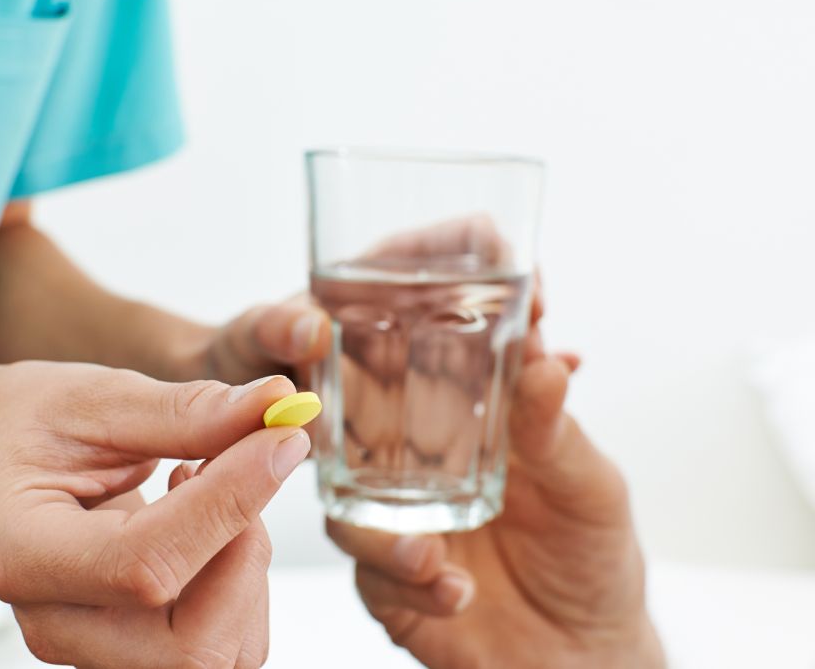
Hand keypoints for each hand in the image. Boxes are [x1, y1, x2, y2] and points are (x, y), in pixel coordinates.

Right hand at [0, 363, 306, 667]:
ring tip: (218, 484)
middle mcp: (55, 624)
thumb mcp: (97, 398)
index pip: (145, 566)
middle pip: (189, 647)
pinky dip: (244, 583)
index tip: (279, 440)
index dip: (228, 505)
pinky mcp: (134, 648)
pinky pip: (223, 646)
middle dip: (245, 554)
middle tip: (241, 466)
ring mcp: (94, 649)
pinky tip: (213, 522)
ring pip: (217, 655)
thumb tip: (276, 404)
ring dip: (249, 567)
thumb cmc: (35, 425)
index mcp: (23, 555)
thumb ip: (184, 410)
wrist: (0, 459)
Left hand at [190, 215, 518, 387]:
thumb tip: (308, 329)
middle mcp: (408, 312)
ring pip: (489, 347)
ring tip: (556, 372)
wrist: (225, 410)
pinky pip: (470, 401)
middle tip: (545, 337)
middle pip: (488, 293)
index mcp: (376, 273)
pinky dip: (506, 403)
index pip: (453, 238)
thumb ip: (270, 328)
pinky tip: (538, 414)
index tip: (521, 273)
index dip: (493, 246)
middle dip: (526, 307)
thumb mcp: (247, 336)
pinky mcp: (417, 411)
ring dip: (526, 355)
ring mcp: (418, 362)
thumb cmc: (237, 354)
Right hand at [326, 337, 664, 667]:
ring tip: (429, 550)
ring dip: (380, 526)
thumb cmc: (592, 559)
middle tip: (352, 414)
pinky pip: (372, 571)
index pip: (419, 370)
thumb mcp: (589, 486)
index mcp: (467, 429)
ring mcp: (400, 523)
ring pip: (347, 503)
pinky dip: (404, 579)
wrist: (583, 658)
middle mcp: (422, 468)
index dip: (401, 338)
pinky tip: (451, 589)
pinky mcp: (389, 581)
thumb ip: (555, 430)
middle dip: (348, 418)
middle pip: (360, 428)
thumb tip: (544, 360)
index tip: (393, 306)